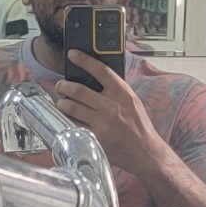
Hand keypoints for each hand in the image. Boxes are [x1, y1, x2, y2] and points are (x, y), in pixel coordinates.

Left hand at [54, 54, 161, 175]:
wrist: (145, 152)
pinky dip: (66, 119)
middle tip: (61, 85)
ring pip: (71, 106)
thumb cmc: (138, 126)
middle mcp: (111, 106)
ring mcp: (102, 123)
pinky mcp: (95, 137)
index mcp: (122, 93)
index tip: (73, 54)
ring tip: (61, 101)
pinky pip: (73, 124)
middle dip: (64, 85)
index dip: (84, 60)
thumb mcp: (132, 102)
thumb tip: (93, 77)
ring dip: (61, 102)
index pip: (100, 70)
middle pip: (78, 89)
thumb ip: (115, 90)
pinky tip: (66, 117)